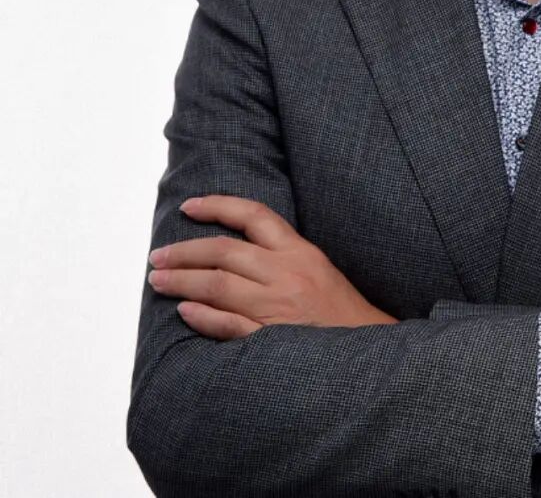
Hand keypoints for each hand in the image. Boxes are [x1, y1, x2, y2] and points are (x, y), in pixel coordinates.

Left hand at [147, 195, 398, 339]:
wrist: (369, 348)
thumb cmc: (339, 309)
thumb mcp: (317, 267)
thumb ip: (280, 253)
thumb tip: (232, 247)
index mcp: (300, 251)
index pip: (254, 215)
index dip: (217, 205)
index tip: (188, 207)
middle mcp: (287, 274)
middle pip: (224, 251)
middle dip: (184, 251)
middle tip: (158, 256)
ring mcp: (278, 307)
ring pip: (218, 286)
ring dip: (182, 281)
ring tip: (159, 280)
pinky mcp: (273, 338)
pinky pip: (229, 325)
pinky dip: (203, 318)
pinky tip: (183, 312)